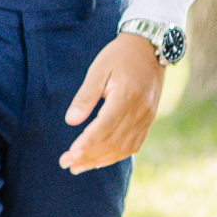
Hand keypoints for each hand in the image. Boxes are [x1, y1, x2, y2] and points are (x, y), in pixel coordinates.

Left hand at [60, 33, 164, 171]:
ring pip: (123, 148)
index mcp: (127, 96)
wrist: (150, 48)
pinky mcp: (149, 120)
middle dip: (88, 156)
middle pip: (113, 141)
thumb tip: (71, 121)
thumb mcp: (98, 70)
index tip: (71, 155)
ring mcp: (148, 118)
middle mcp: (141, 111)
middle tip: (66, 164)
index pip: (105, 126)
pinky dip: (115, 156)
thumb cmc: (119, 56)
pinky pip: (133, 145)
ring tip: (78, 167)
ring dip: (100, 160)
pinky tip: (99, 160)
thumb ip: (85, 97)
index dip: (88, 143)